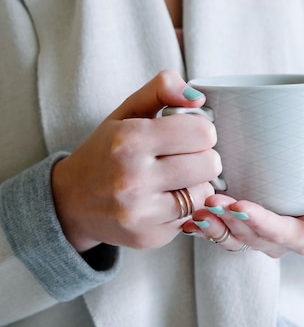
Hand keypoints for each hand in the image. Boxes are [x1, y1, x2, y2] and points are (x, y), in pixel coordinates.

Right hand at [52, 71, 221, 251]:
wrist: (71, 202)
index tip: (189, 134)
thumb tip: (196, 95)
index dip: (201, 130)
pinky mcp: (148, 236)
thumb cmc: (105, 152)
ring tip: (177, 179)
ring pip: (204, 193)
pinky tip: (165, 199)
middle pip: (209, 163)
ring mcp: (141, 212)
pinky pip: (190, 217)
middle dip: (204, 157)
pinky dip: (185, 208)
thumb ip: (160, 90)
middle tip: (186, 156)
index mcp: (130, 139)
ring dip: (197, 184)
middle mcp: (133, 178)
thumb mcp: (126, 113)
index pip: (201, 132)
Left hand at [183, 165, 303, 257]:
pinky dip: (205, 229)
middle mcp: (278, 243)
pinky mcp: (245, 231)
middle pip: (250, 236)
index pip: (280, 233)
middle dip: (228, 220)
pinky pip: (223, 235)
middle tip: (209, 201)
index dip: (259, 221)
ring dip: (212, 227)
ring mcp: (259, 239)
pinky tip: (188, 220)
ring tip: (194, 212)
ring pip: (232, 239)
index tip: (239, 206)